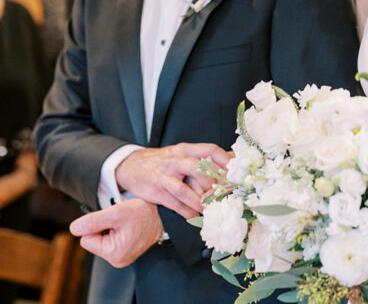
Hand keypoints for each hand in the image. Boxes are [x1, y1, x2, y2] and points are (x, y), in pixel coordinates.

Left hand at [70, 198, 163, 267]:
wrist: (162, 214)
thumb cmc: (143, 213)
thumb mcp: (115, 213)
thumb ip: (92, 221)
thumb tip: (73, 229)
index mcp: (114, 254)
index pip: (86, 240)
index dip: (95, 226)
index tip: (111, 220)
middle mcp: (117, 261)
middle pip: (92, 241)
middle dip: (102, 228)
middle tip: (118, 221)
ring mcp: (121, 258)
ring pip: (100, 240)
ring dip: (108, 228)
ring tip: (123, 223)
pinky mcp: (123, 253)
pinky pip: (108, 241)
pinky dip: (114, 231)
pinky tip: (125, 227)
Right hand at [114, 143, 230, 218]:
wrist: (130, 165)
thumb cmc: (162, 161)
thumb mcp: (179, 153)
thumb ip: (200, 158)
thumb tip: (230, 163)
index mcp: (184, 149)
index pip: (209, 150)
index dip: (225, 160)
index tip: (237, 171)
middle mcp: (174, 161)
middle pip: (198, 168)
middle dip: (213, 183)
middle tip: (225, 194)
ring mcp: (164, 176)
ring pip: (184, 190)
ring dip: (199, 202)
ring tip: (211, 209)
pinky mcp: (156, 192)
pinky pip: (175, 204)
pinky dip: (187, 212)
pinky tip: (196, 217)